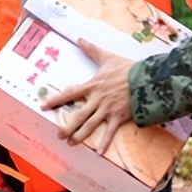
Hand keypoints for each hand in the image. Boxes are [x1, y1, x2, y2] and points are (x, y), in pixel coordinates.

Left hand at [42, 38, 133, 152]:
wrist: (147, 78)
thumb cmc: (127, 68)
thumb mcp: (107, 57)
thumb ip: (91, 50)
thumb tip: (80, 39)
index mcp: (92, 86)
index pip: (69, 94)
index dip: (55, 100)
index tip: (44, 106)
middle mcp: (97, 100)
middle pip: (78, 115)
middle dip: (67, 126)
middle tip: (58, 134)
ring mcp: (108, 110)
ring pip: (90, 125)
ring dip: (79, 136)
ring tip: (71, 143)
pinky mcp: (119, 117)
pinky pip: (110, 132)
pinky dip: (105, 143)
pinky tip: (98, 152)